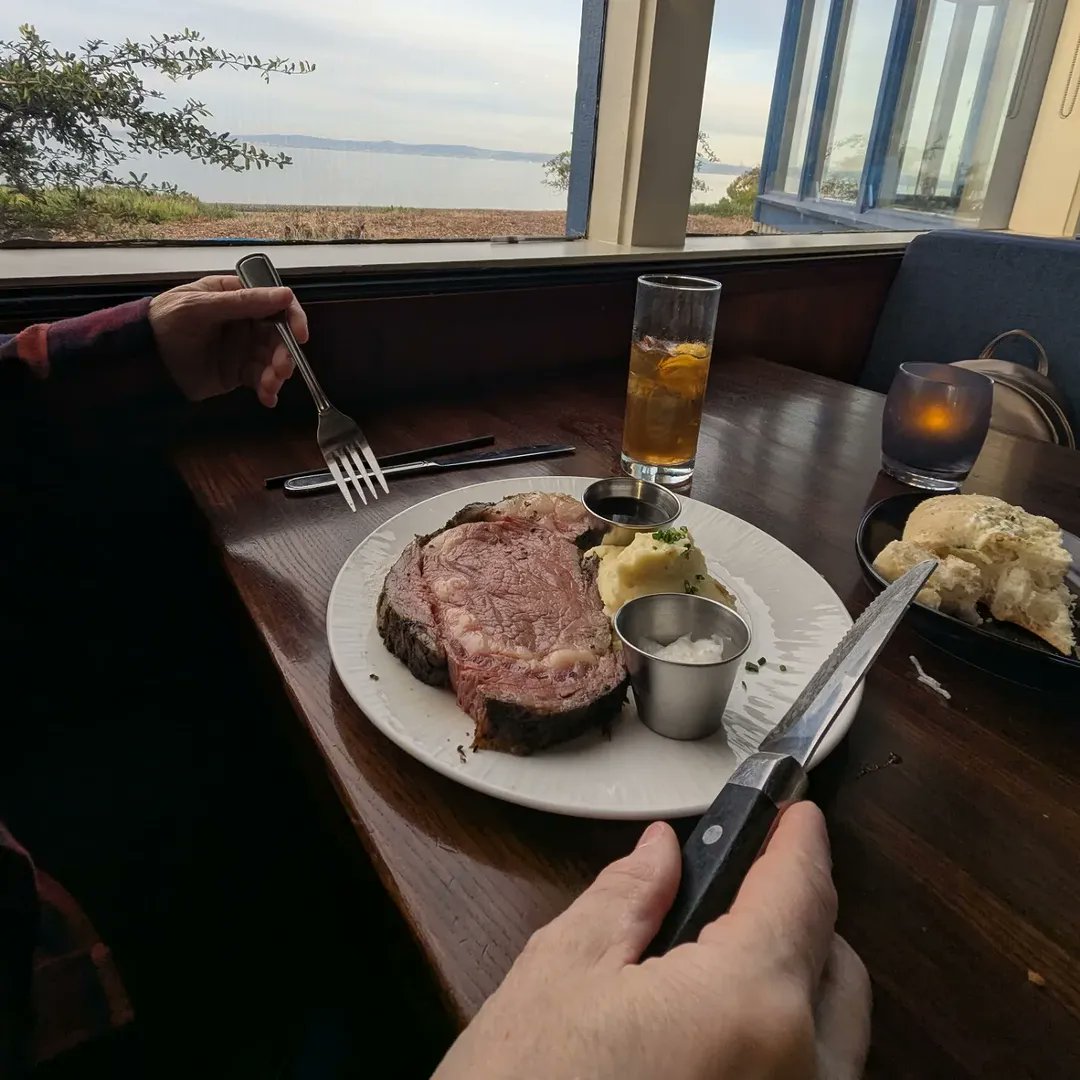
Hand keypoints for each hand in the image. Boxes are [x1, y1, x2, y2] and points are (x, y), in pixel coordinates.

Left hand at [148, 275, 307, 406]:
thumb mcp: (201, 307)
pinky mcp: (239, 372)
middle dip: (284, 354)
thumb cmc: (166, 322)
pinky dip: (268, 390)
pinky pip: (262, 379)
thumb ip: (243, 302)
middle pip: (280, 335)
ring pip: (274, 360)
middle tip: (280, 371)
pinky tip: (267, 398)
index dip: (293, 317)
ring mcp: (243, 348)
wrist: (143, 361)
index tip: (299, 336)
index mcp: (237, 296)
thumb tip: (286, 295)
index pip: (276, 301)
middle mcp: (245, 321)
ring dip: (277, 375)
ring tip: (268, 388)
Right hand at [434, 803, 869, 1079]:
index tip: (798, 812)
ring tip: (719, 959)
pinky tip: (719, 1032)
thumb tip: (663, 850)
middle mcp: (802, 1072)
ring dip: (799, 976)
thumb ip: (627, 898)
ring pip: (837, 1029)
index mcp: (748, 1006)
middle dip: (797, 909)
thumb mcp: (559, 974)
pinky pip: (814, 1076)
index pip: (800, 893)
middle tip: (738, 885)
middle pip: (836, 962)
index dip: (798, 839)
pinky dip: (788, 1037)